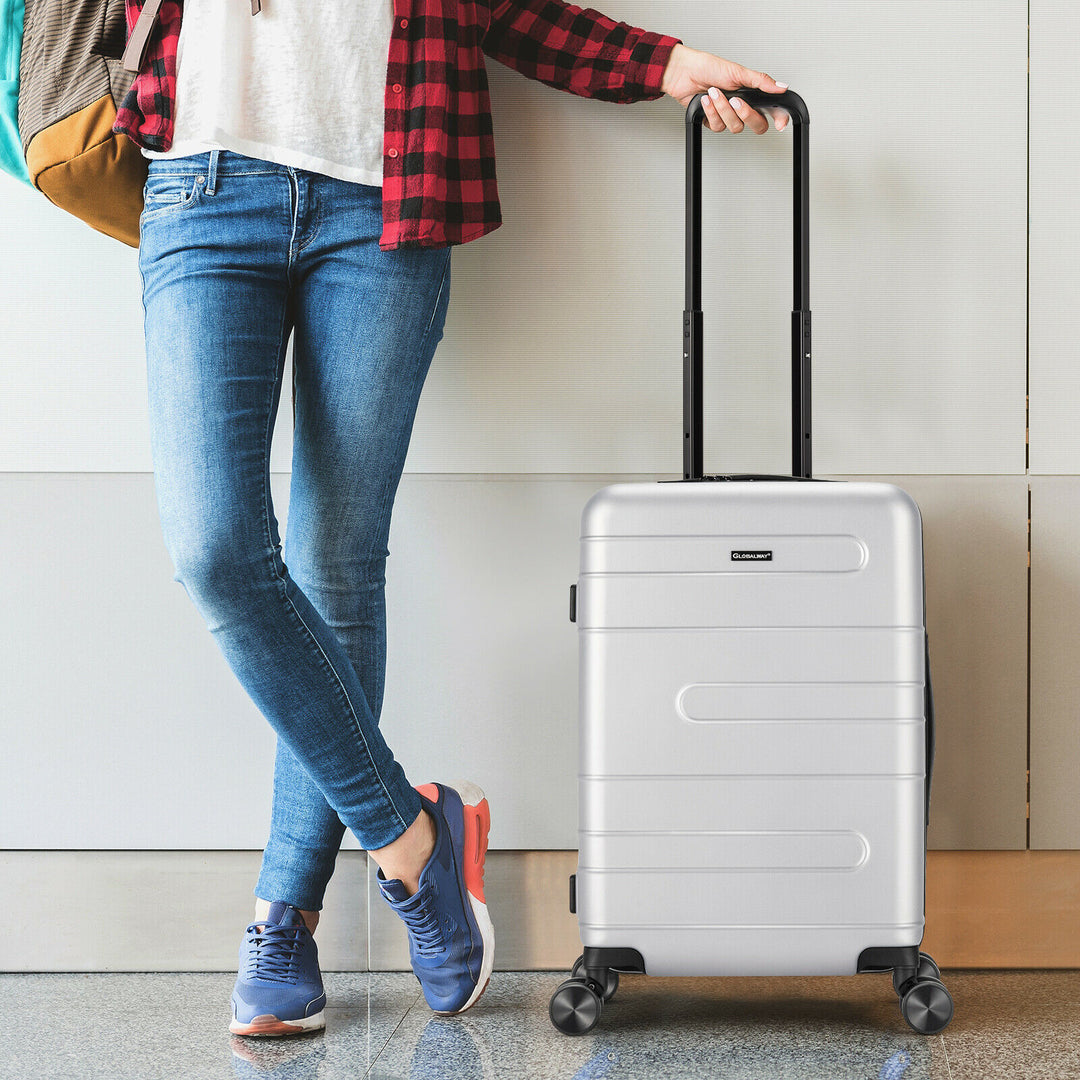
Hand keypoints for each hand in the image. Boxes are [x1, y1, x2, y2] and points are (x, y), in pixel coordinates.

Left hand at [660, 44, 789, 133]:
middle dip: (746, 114)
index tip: (780, 124)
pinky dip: (711, 112)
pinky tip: (706, 100)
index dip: (779, 118)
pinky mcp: (714, 122)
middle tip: (736, 101)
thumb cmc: (709, 68)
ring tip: (714, 92)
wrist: (685, 73)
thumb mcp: (738, 72)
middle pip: (757, 125)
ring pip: (735, 127)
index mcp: (753, 94)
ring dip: (722, 109)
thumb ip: (761, 81)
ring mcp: (728, 116)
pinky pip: (718, 127)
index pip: (772, 110)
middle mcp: (742, 107)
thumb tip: (781, 86)